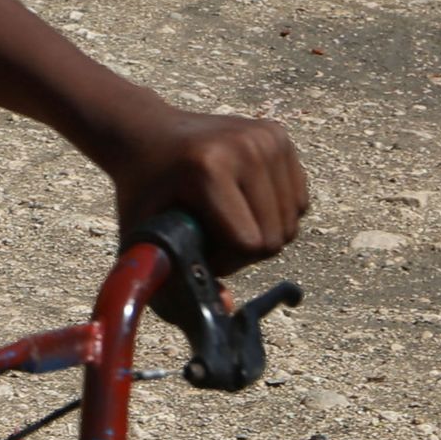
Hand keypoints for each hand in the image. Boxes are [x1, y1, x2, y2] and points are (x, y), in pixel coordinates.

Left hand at [107, 107, 307, 269]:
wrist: (146, 133)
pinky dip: (276, 212)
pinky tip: (244, 203)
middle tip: (211, 236)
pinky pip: (298, 199)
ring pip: (291, 220)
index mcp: (209, 168)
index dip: (225, 261)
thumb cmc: (143, 188)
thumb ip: (172, 281)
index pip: (249, 243)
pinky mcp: (279, 134)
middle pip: (275, 235)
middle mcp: (246, 147)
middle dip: (245, 251)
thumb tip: (226, 307)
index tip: (198, 248)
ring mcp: (266, 137)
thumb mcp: (142, 235)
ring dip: (263, 232)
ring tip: (226, 220)